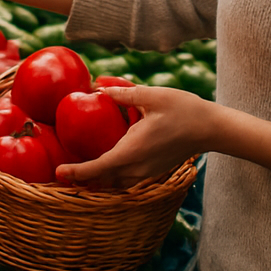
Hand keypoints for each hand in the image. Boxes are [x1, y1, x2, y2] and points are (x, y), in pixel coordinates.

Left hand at [56, 85, 213, 187]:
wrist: (211, 128)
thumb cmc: (183, 110)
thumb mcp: (150, 95)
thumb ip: (122, 93)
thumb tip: (97, 87)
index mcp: (133, 150)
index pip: (98, 168)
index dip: (77, 173)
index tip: (59, 172)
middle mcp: (138, 167)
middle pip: (103, 181)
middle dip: (82, 179)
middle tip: (62, 172)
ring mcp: (147, 173)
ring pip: (115, 183)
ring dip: (98, 179)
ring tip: (79, 172)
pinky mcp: (154, 171)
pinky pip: (127, 179)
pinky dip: (113, 176)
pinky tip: (106, 165)